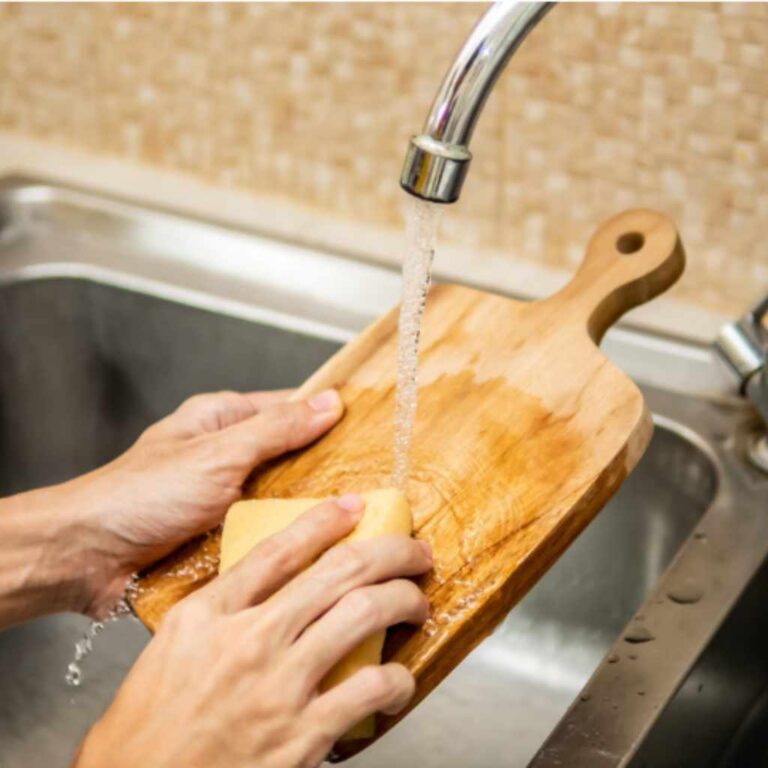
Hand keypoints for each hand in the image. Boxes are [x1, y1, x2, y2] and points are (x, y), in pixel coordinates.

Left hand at [0, 388, 342, 624]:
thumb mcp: (218, 454)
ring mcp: (225, 498)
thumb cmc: (140, 496)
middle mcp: (228, 456)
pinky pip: (265, 534)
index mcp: (224, 420)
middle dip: (328, 472)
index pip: (291, 407)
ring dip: (308, 512)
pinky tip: (317, 555)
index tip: (374, 432)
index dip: (331, 417)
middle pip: (292, 457)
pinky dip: (286, 541)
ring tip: (357, 524)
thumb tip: (330, 403)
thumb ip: (276, 430)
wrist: (86, 557)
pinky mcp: (221, 537)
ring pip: (282, 499)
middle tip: (376, 486)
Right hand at [74, 496, 431, 767]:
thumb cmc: (149, 724)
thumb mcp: (173, 645)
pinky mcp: (300, 736)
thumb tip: (276, 578)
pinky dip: (397, 678)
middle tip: (413, 551)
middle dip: (391, 551)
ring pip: (362, 615)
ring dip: (404, 600)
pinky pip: (368, 689)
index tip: (354, 505)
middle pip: (338, 572)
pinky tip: (400, 679)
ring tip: (417, 602)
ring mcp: (277, 687)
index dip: (324, 520)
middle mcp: (247, 640)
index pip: (279, 549)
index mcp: (210, 613)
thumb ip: (222, 606)